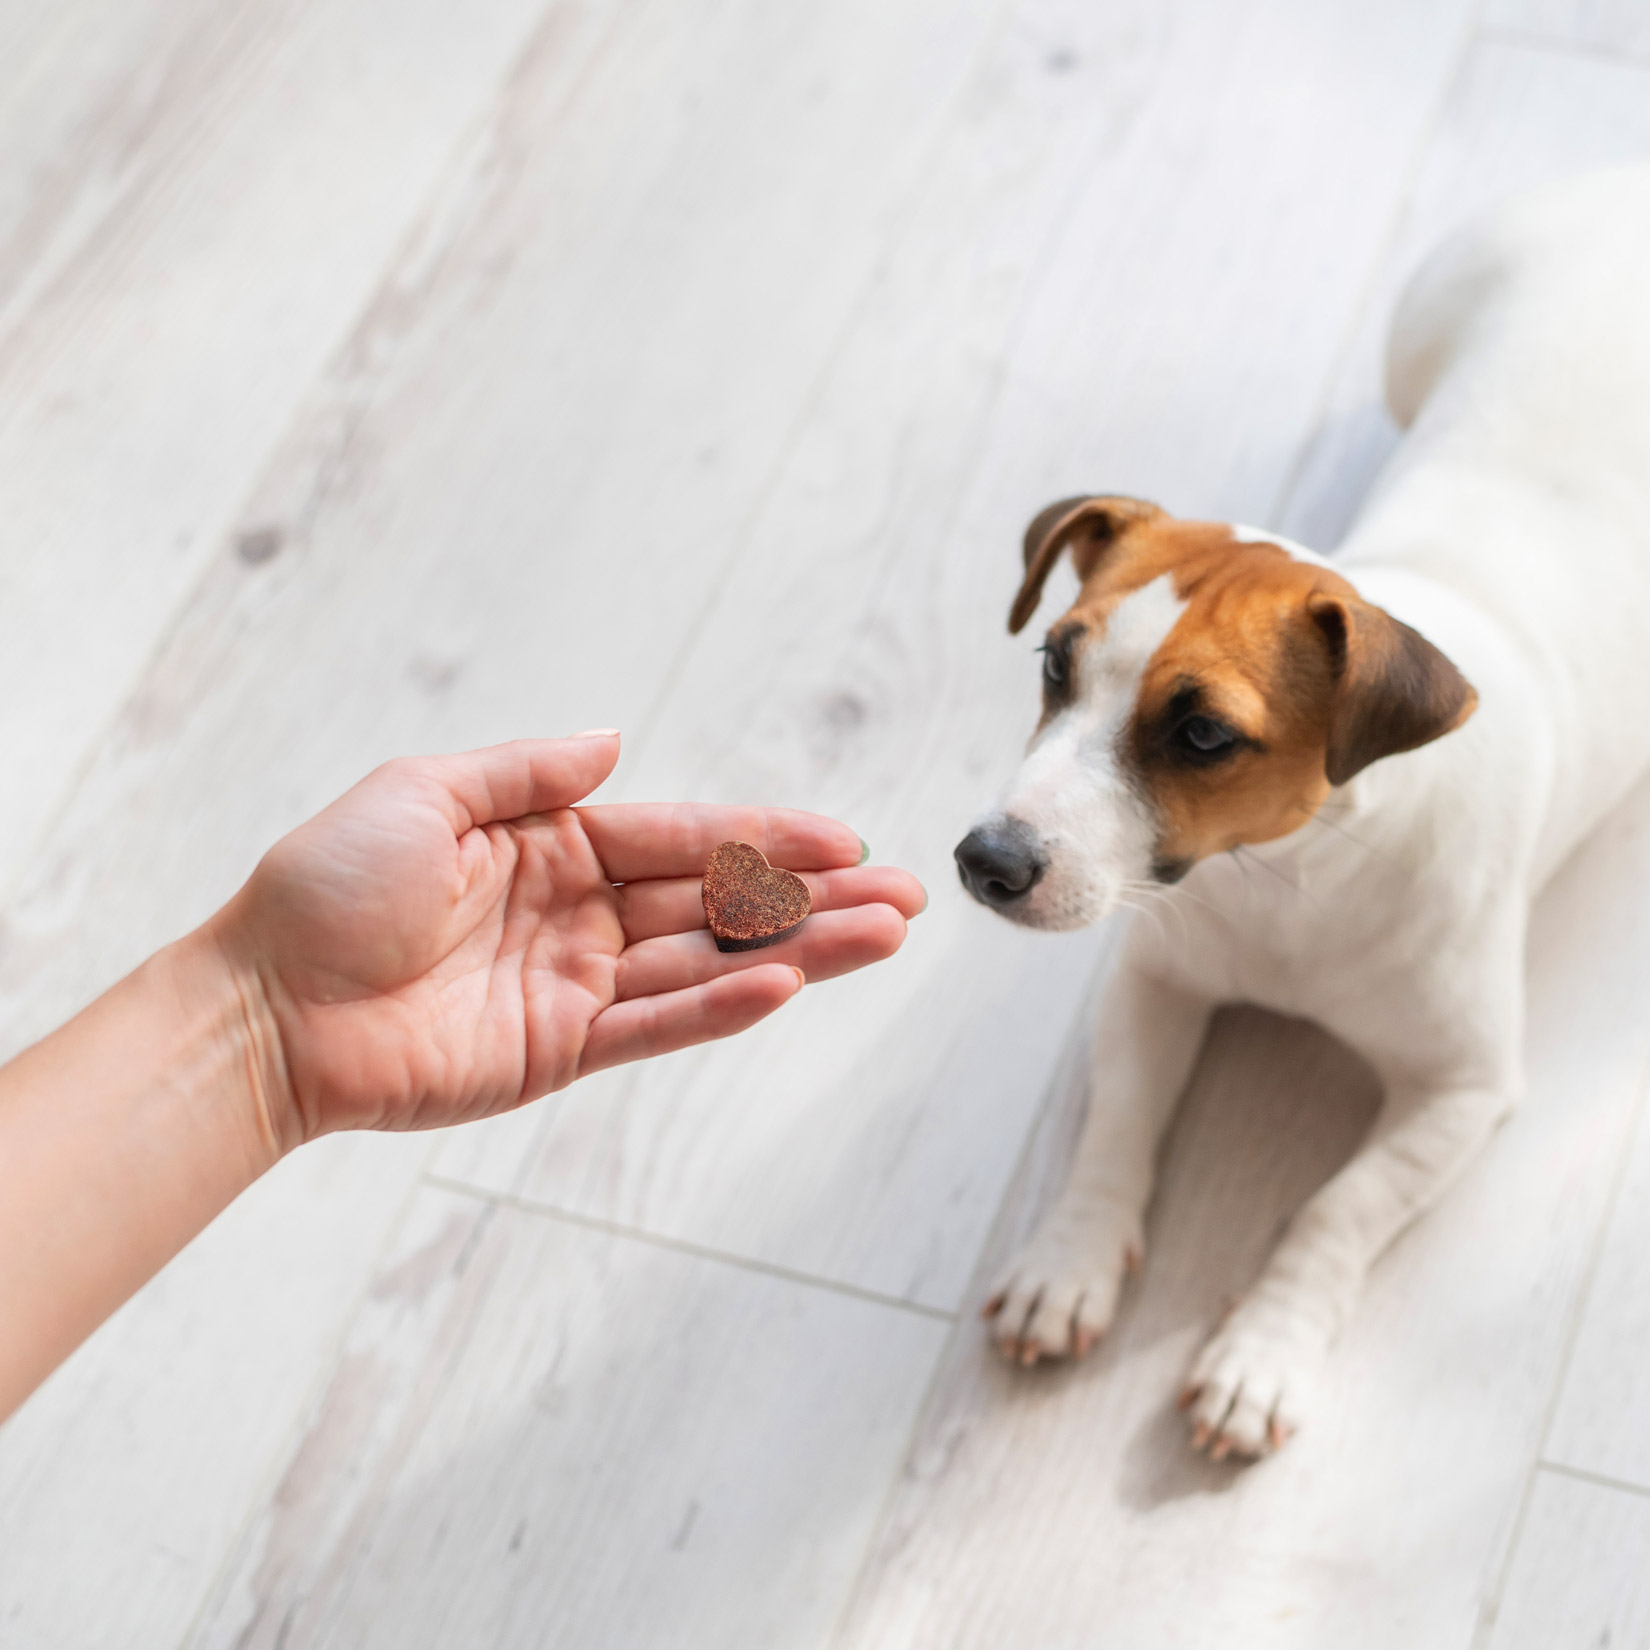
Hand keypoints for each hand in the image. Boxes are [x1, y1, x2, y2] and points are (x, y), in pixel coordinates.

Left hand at [212, 732, 923, 1149]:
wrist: (263, 1005)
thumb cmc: (326, 887)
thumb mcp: (424, 793)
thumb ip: (529, 771)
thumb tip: (616, 740)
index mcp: (553, 845)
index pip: (684, 837)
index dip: (765, 834)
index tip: (845, 836)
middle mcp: (580, 914)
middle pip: (717, 902)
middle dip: (812, 896)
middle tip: (905, 894)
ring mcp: (577, 986)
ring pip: (707, 962)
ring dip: (798, 949)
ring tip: (883, 935)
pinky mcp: (560, 1051)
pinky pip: (656, 1024)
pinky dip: (721, 1004)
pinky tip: (785, 981)